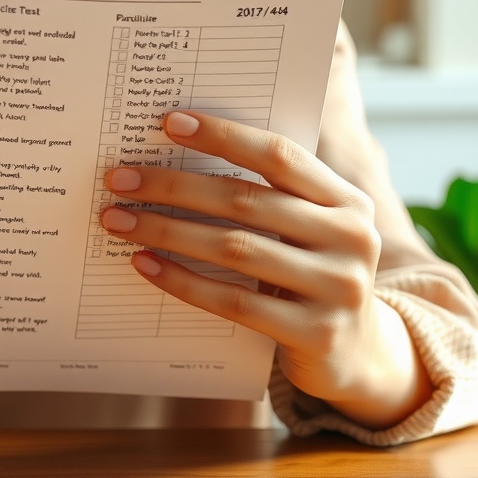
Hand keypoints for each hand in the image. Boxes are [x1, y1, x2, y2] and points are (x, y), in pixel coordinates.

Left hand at [98, 111, 429, 428]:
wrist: (358, 354)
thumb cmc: (312, 276)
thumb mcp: (308, 230)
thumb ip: (268, 197)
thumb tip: (178, 158)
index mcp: (347, 200)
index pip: (279, 156)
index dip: (224, 136)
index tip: (168, 123)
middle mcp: (351, 238)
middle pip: (246, 201)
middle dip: (174, 187)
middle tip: (120, 180)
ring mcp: (338, 287)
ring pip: (234, 249)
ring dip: (166, 231)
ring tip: (118, 220)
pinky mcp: (315, 333)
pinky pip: (234, 302)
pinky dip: (182, 280)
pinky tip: (145, 264)